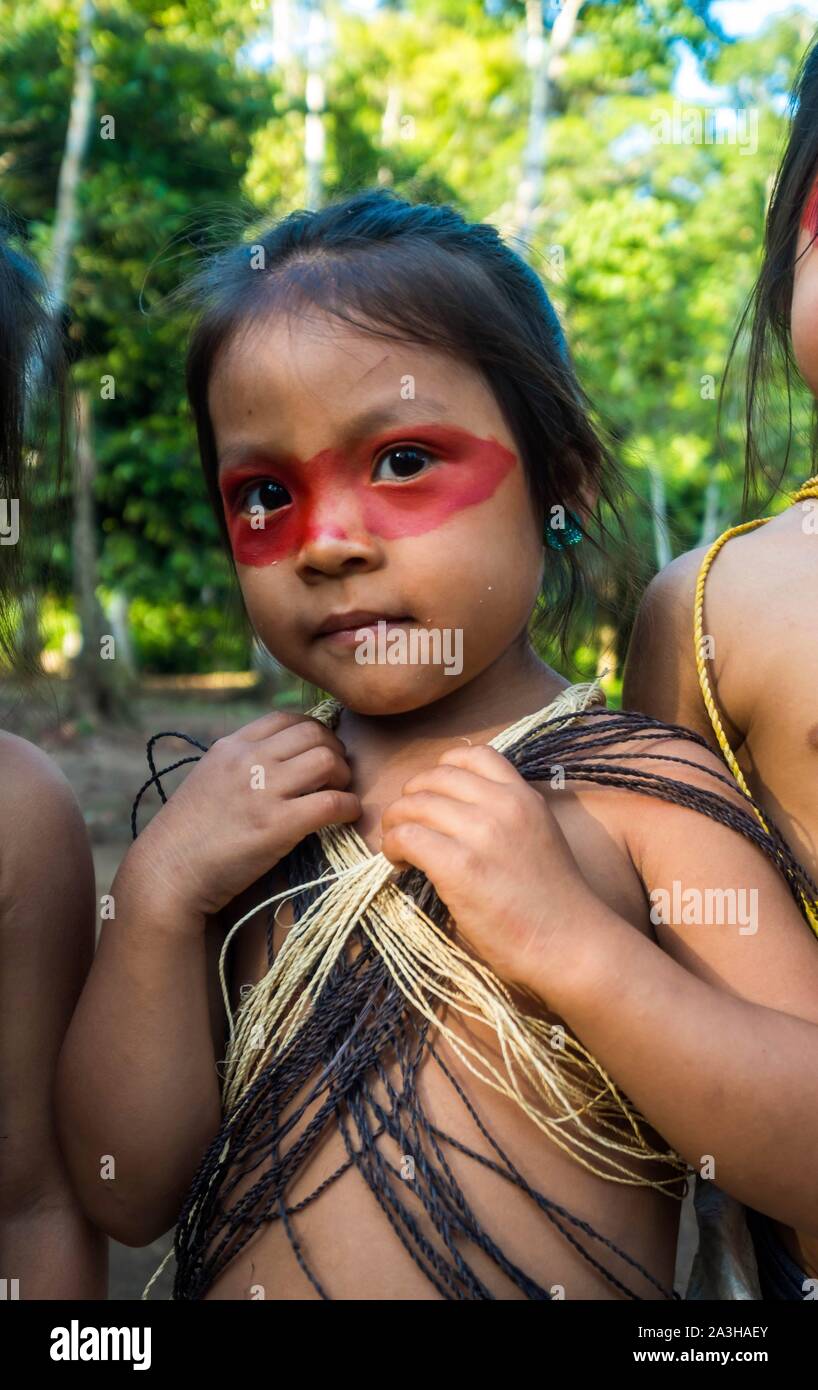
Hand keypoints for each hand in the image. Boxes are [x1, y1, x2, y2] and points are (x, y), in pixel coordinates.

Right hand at [120, 711, 360, 921]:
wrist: (168, 872)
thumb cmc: (188, 833)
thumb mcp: (208, 779)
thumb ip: (241, 764)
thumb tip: (280, 758)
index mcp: (230, 747)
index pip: (286, 718)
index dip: (314, 730)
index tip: (321, 750)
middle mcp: (248, 761)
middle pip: (314, 734)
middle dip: (335, 751)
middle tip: (337, 774)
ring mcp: (263, 791)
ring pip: (328, 761)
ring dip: (344, 777)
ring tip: (339, 794)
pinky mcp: (277, 825)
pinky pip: (332, 803)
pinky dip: (349, 807)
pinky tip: (346, 816)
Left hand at [380, 742, 598, 990]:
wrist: (569, 943)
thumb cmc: (553, 902)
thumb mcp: (540, 835)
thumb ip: (506, 814)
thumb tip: (456, 811)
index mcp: (523, 795)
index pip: (473, 755)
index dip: (442, 770)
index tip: (433, 796)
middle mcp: (502, 805)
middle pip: (434, 778)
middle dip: (410, 799)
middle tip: (406, 826)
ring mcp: (481, 833)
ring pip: (414, 805)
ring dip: (396, 824)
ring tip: (400, 849)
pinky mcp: (459, 866)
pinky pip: (407, 837)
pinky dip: (393, 847)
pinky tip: (401, 864)